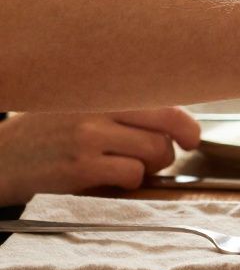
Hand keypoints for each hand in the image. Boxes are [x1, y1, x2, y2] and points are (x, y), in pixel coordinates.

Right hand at [0, 109, 200, 205]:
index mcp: (101, 89)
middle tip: (165, 157)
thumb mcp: (79, 106)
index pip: (161, 96)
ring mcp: (88, 135)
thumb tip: (174, 120)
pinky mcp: (80, 166)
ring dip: (152, 166)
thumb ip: (120, 107)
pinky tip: (110, 178)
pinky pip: (132, 174)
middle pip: (168, 120)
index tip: (190, 136)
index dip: (185, 120)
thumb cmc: (47, 135)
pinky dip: (130, 180)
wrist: (0, 159)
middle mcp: (96, 106)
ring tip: (130, 167)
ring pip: (155, 150)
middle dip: (175, 144)